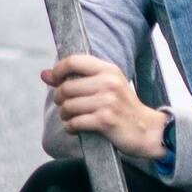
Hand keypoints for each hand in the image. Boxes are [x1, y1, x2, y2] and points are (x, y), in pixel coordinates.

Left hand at [39, 54, 166, 160]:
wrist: (147, 130)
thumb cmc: (122, 107)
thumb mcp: (106, 85)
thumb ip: (76, 78)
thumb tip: (44, 74)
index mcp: (108, 69)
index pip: (73, 61)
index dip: (57, 71)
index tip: (54, 80)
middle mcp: (108, 82)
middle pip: (66, 87)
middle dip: (59, 99)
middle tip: (64, 105)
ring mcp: (107, 101)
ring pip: (68, 106)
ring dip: (64, 115)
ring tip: (70, 117)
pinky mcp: (105, 120)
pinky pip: (75, 123)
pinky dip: (70, 127)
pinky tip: (74, 128)